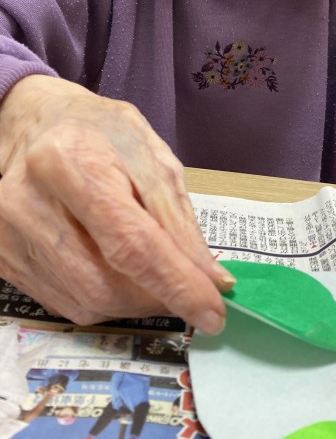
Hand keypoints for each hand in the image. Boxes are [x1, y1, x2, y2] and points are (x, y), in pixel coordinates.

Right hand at [0, 75, 233, 331]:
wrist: (34, 125)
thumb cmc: (98, 132)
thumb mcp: (150, 155)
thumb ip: (178, 217)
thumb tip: (211, 279)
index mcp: (70, 161)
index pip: (130, 242)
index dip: (176, 284)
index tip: (212, 313)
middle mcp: (28, 202)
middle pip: (106, 283)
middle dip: (158, 297)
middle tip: (188, 288)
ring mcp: (8, 235)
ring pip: (87, 301)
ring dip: (135, 301)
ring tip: (153, 273)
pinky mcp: (3, 258)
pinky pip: (66, 303)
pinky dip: (106, 298)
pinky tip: (116, 269)